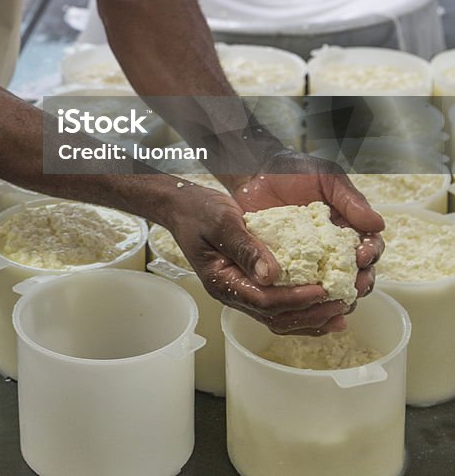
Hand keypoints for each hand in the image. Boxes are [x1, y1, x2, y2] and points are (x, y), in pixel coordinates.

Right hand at [165, 170, 380, 335]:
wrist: (183, 206)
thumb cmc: (199, 210)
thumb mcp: (222, 221)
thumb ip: (246, 247)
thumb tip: (272, 274)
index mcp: (223, 281)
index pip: (263, 301)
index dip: (295, 299)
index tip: (322, 290)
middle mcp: (232, 292)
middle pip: (275, 317)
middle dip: (310, 315)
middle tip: (341, 304)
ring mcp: (241, 290)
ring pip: (279, 318)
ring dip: (311, 318)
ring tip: (341, 312)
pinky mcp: (250, 282)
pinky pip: (278, 305)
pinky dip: (303, 308)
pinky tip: (324, 303)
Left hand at [230, 150, 384, 307]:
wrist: (256, 172)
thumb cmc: (294, 171)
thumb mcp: (326, 178)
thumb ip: (351, 199)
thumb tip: (378, 224)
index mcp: (348, 227)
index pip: (370, 246)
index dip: (370, 254)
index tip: (362, 256)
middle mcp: (334, 248)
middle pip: (357, 273)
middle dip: (360, 282)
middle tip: (353, 286)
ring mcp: (311, 260)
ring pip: (332, 287)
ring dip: (337, 296)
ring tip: (332, 296)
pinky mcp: (287, 268)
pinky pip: (300, 289)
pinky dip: (307, 298)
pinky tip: (305, 299)